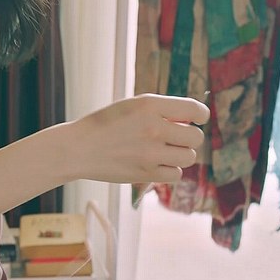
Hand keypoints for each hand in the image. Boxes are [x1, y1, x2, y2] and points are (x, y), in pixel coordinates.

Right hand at [65, 94, 209, 183]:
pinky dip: (169, 170)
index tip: (196, 119)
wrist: (79, 148)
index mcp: (150, 105)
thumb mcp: (132, 106)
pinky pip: (176, 174)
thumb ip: (161, 110)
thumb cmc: (105, 124)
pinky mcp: (146, 174)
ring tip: (163, 151)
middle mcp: (154, 128)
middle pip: (196, 137)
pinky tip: (155, 163)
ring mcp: (151, 153)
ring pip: (189, 157)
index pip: (195, 110)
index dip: (200, 115)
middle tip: (175, 137)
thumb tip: (193, 121)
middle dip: (189, 137)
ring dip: (180, 154)